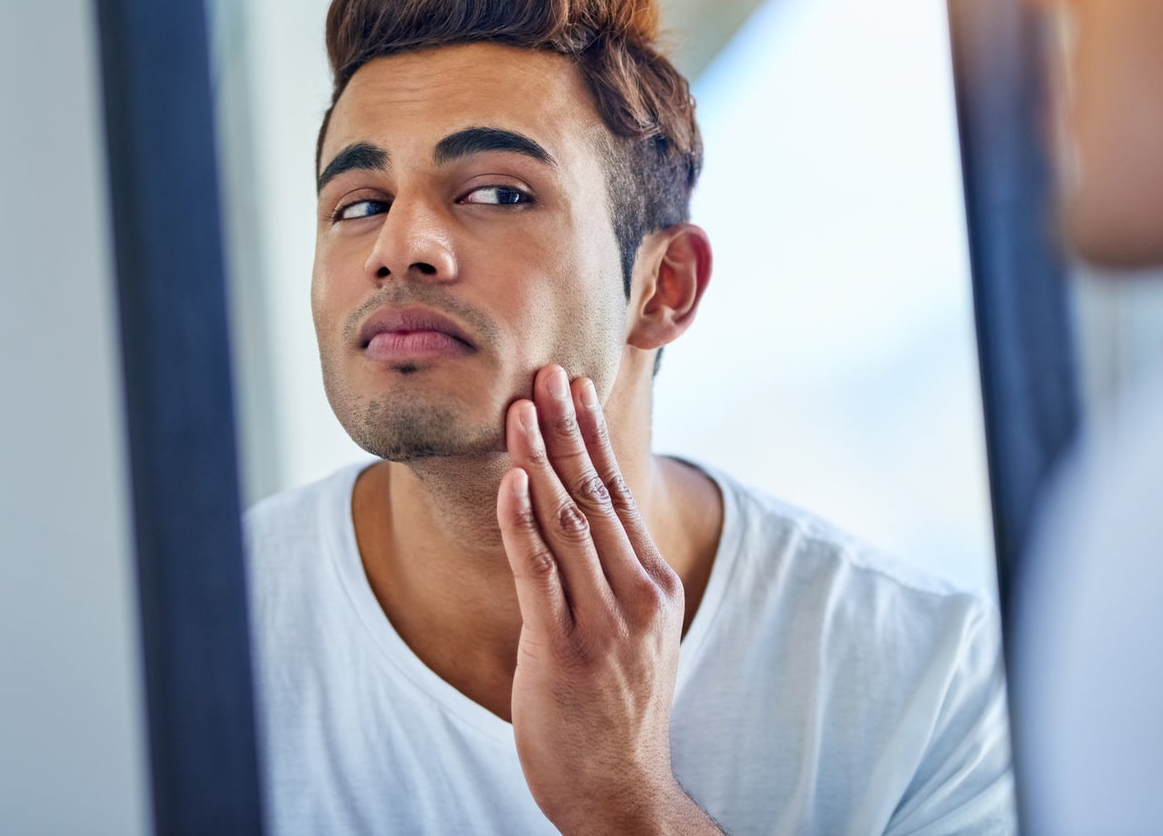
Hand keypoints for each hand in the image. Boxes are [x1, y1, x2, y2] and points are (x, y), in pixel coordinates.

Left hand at [496, 365, 722, 835]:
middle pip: (595, 492)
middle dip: (565, 428)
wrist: (621, 790)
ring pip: (566, 521)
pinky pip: (538, 573)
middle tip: (544, 372)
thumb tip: (585, 517)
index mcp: (652, 584)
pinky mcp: (562, 651)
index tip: (573, 386)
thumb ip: (614, 576)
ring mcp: (602, 623)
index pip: (618, 491)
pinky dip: (522, 521)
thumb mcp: (633, 632)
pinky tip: (511, 480)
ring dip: (540, 458)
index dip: (591, 435)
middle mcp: (635, 595)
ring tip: (519, 407)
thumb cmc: (617, 709)